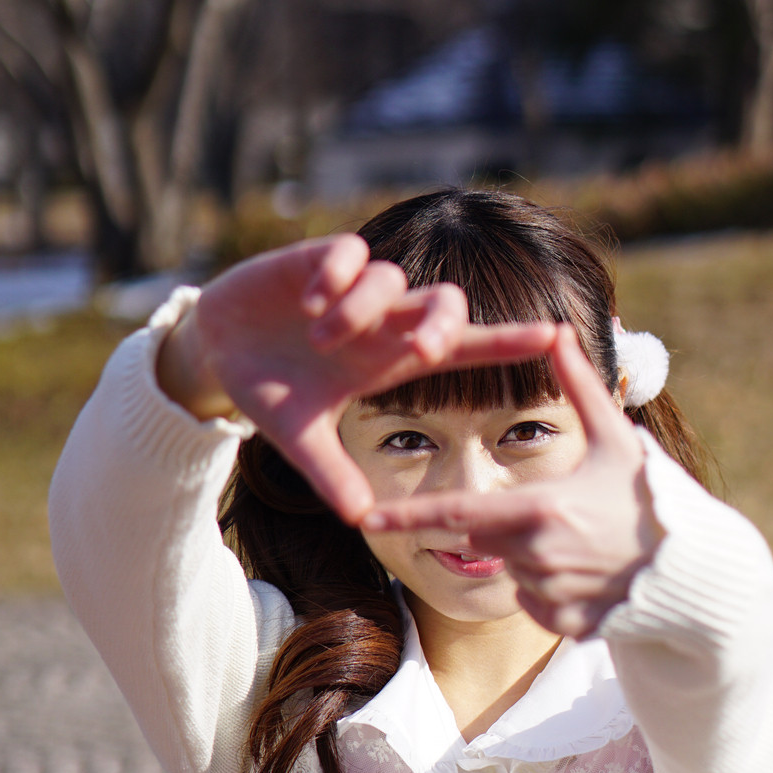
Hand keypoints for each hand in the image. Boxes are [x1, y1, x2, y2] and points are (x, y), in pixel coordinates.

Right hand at [157, 236, 556, 521]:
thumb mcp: (299, 437)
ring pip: (392, 280)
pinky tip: (312, 302)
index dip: (508, 343)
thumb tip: (359, 519)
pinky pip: (351, 253)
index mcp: (390, 361)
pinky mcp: (319, 260)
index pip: (462, 350)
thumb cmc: (271, 392)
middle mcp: (383, 322)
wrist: (217, 349)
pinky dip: (339, 276)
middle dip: (443, 321)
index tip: (555, 336)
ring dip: (362, 310)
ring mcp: (355, 289)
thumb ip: (330, 472)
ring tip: (321, 336)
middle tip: (421, 347)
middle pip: (443, 304)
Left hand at [360, 325, 662, 636]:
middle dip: (509, 526)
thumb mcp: (616, 438)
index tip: (365, 518)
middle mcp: (539, 556)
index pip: (457, 513)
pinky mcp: (567, 626)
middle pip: (487, 540)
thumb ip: (578, 387)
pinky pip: (536, 605)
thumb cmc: (653, 497)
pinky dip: (553, 592)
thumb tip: (558, 330)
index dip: (409, 516)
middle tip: (558, 515)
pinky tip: (590, 574)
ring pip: (513, 573)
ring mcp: (553, 595)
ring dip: (534, 558)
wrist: (696, 569)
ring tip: (584, 544)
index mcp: (540, 509)